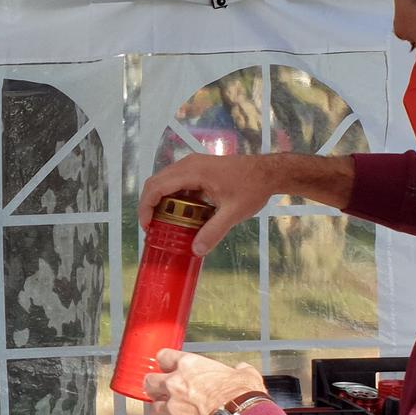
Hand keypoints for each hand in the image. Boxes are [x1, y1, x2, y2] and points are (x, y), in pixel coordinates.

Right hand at [137, 154, 279, 255]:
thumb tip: (196, 251)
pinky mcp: (198, 169)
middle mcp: (188, 164)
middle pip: (156, 182)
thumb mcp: (233, 213)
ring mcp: (193, 165)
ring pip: (164, 181)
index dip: (146, 207)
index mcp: (193, 171)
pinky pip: (176, 182)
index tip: (148, 226)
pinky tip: (179, 214)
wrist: (269, 172)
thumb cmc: (253, 187)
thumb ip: (214, 231)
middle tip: (152, 228)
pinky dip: (172, 197)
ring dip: (160, 201)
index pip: (157, 187)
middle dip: (149, 205)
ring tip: (163, 223)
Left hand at [144, 349, 267, 414]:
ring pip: (153, 410)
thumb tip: (241, 370)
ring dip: (161, 413)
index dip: (166, 363)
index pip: (164, 357)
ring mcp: (172, 409)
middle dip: (155, 388)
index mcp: (189, 366)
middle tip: (162, 393)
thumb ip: (238, 370)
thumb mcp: (245, 374)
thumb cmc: (244, 396)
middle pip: (149, 383)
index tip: (168, 368)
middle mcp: (175, 385)